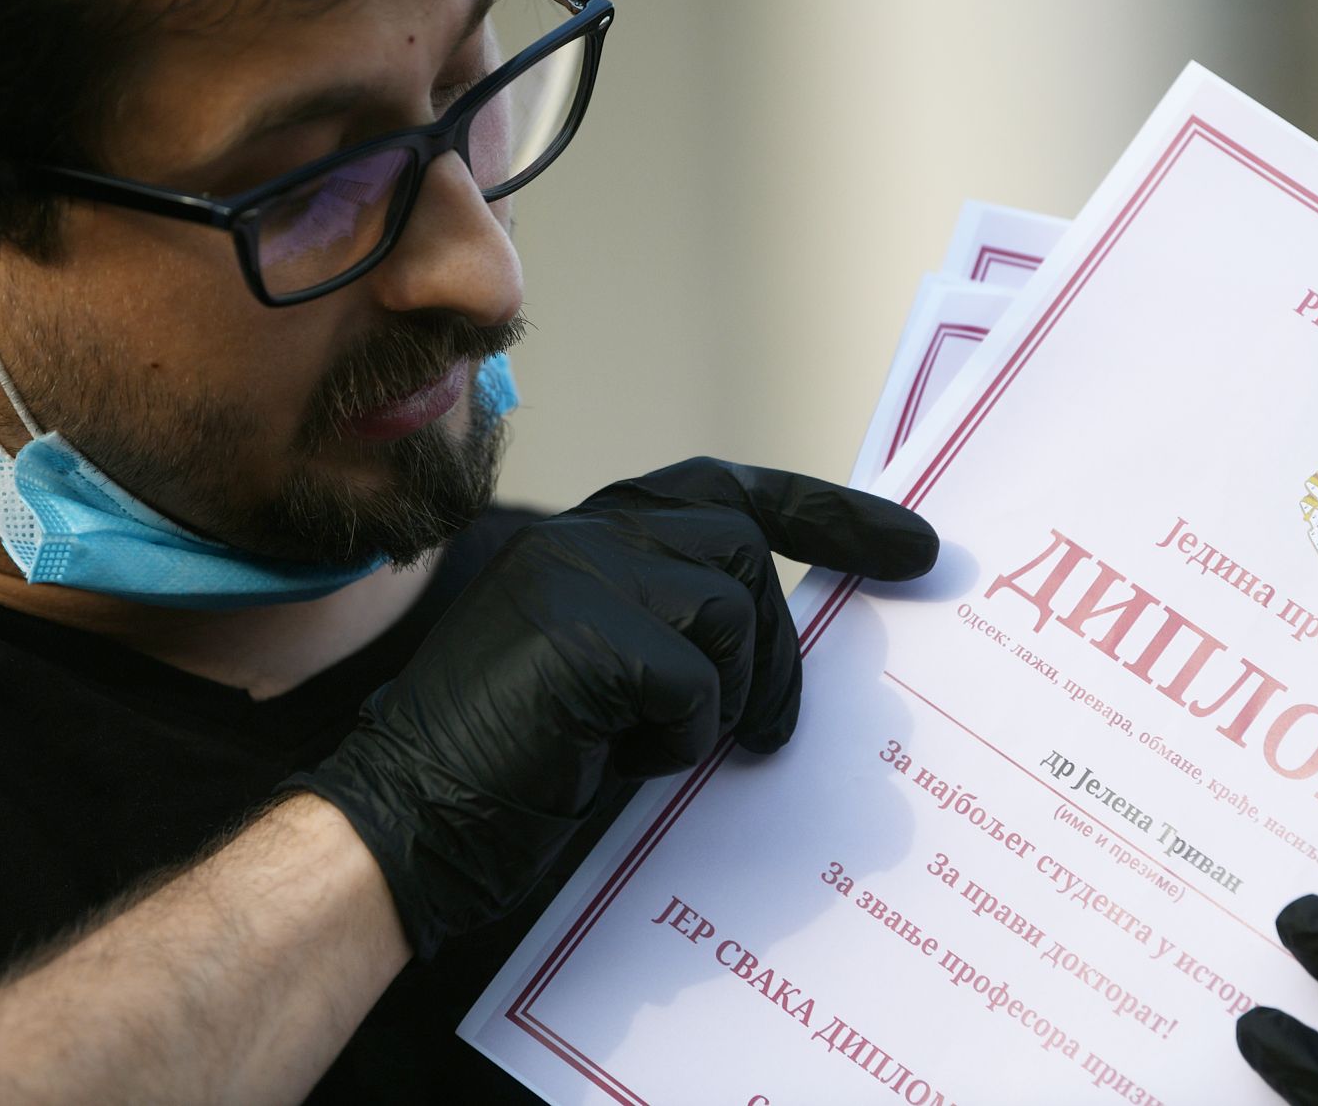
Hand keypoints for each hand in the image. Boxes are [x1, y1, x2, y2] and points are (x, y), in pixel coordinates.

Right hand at [284, 457, 938, 958]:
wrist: (405, 824)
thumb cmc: (511, 768)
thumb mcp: (611, 679)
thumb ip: (679, 634)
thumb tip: (787, 650)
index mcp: (586, 538)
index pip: (725, 493)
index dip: (824, 513)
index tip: (912, 547)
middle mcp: (579, 535)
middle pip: (741, 554)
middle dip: (777, 650)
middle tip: (770, 731)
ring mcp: (573, 574)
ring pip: (729, 612)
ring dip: (721, 699)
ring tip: (661, 748)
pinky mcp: (575, 634)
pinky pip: (691, 684)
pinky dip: (675, 742)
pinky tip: (617, 764)